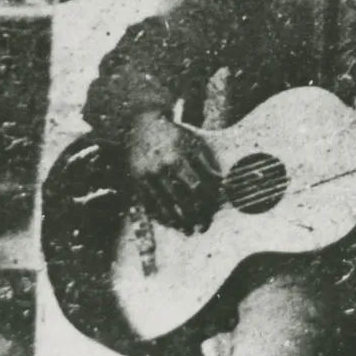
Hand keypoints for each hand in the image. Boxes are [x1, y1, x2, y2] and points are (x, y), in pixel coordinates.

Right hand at [125, 111, 221, 232]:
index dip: (207, 199)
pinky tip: (170, 223)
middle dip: (194, 215)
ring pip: (163, 206)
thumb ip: (206, 163)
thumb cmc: (174, 135)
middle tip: (203, 226)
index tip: (213, 208)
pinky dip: (160, 216)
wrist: (143, 126)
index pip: (196, 186)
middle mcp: (159, 169)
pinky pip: (148, 205)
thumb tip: (219, 183)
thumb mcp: (193, 143)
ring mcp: (145, 178)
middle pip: (180, 200)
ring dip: (177, 221)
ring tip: (188, 229)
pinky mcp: (136, 182)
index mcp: (176, 158)